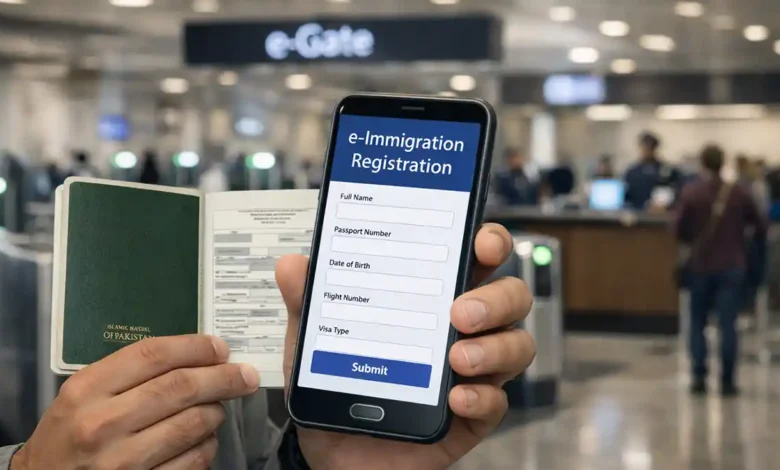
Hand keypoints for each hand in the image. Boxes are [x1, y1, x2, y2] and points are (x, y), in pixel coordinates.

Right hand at [12, 335, 259, 469]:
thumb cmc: (68, 436)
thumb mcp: (83, 396)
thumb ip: (128, 374)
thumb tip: (195, 355)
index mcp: (87, 390)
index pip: (154, 355)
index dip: (196, 347)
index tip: (221, 348)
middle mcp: (103, 424)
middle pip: (181, 387)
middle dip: (223, 377)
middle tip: (245, 375)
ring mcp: (122, 462)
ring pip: (194, 424)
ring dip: (216, 412)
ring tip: (217, 407)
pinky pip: (194, 460)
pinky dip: (207, 445)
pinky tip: (204, 439)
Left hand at [276, 223, 535, 469]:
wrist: (333, 450)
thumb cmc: (337, 382)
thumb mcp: (315, 340)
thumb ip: (308, 302)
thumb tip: (293, 265)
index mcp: (432, 297)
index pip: (475, 258)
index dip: (490, 242)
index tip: (482, 241)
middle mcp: (462, 328)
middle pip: (511, 298)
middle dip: (497, 298)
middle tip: (461, 311)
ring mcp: (472, 372)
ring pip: (516, 346)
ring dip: (495, 348)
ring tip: (457, 357)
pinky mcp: (472, 415)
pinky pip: (497, 403)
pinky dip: (483, 398)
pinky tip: (457, 397)